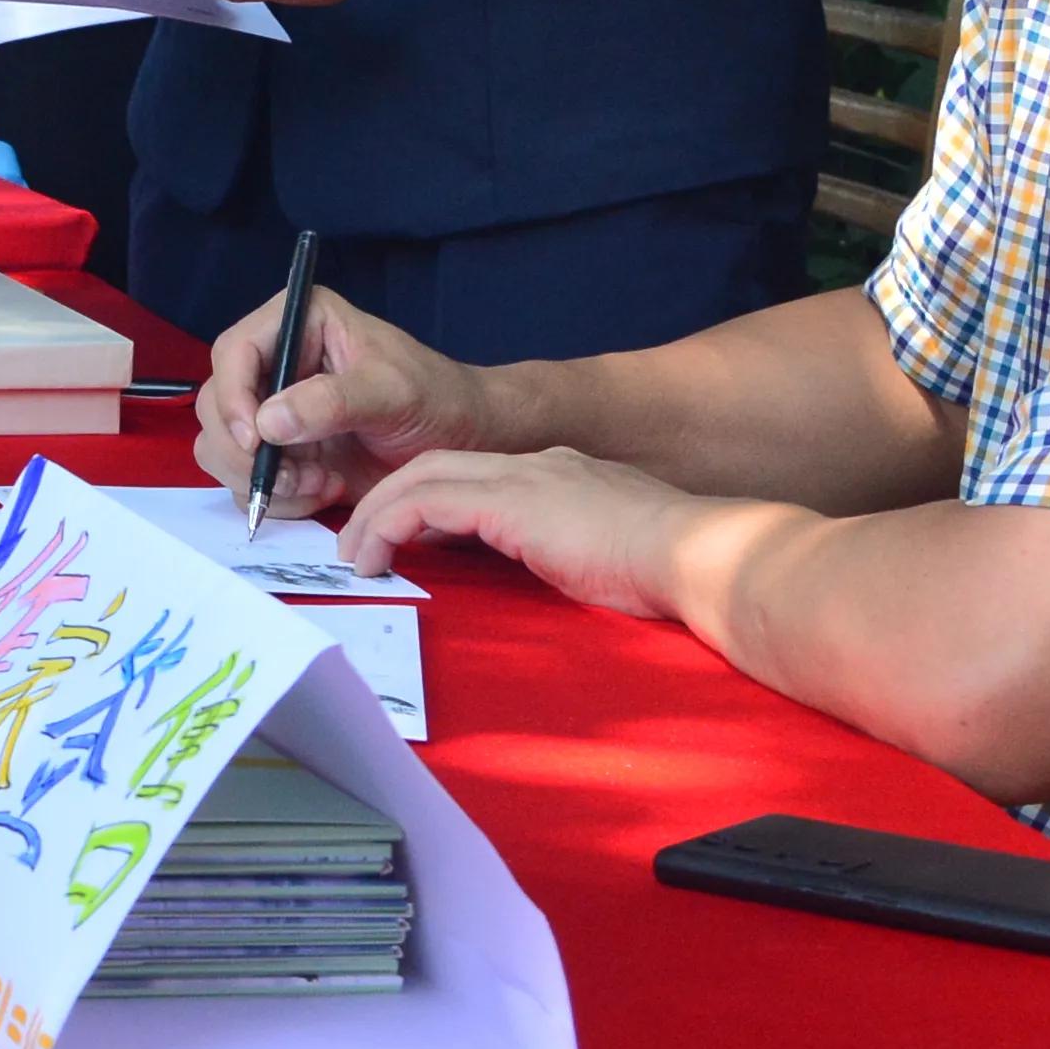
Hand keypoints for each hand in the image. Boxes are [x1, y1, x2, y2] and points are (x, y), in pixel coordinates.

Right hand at [193, 277, 501, 525]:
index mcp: (297, 323)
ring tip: (319, 484)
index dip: (233, 397)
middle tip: (293, 476)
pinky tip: (323, 491)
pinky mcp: (282, 452)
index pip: (233, 352)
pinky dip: (278, 498)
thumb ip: (332, 401)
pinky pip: (248, 481)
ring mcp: (274, 410)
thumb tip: (268, 422)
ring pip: (221, 448)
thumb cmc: (437, 398)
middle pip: (216, 405)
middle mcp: (276, 364)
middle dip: (246, 451)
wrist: (463, 443)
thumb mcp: (391, 392)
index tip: (254, 440)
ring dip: (263, 479)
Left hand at [342, 442, 746, 618]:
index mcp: (556, 477)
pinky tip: (374, 559)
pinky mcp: (508, 502)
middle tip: (356, 544)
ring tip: (354, 556)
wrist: (695, 556)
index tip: (403, 540)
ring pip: (420, 477)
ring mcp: (521, 477)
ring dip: (378, 515)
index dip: (429, 503)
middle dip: (388, 502)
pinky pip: (424, 503)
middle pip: (435, 466)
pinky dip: (389, 526)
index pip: (475, 478)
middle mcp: (533, 466)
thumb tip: (536, 582)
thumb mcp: (598, 559)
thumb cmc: (665, 574)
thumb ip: (560, 555)